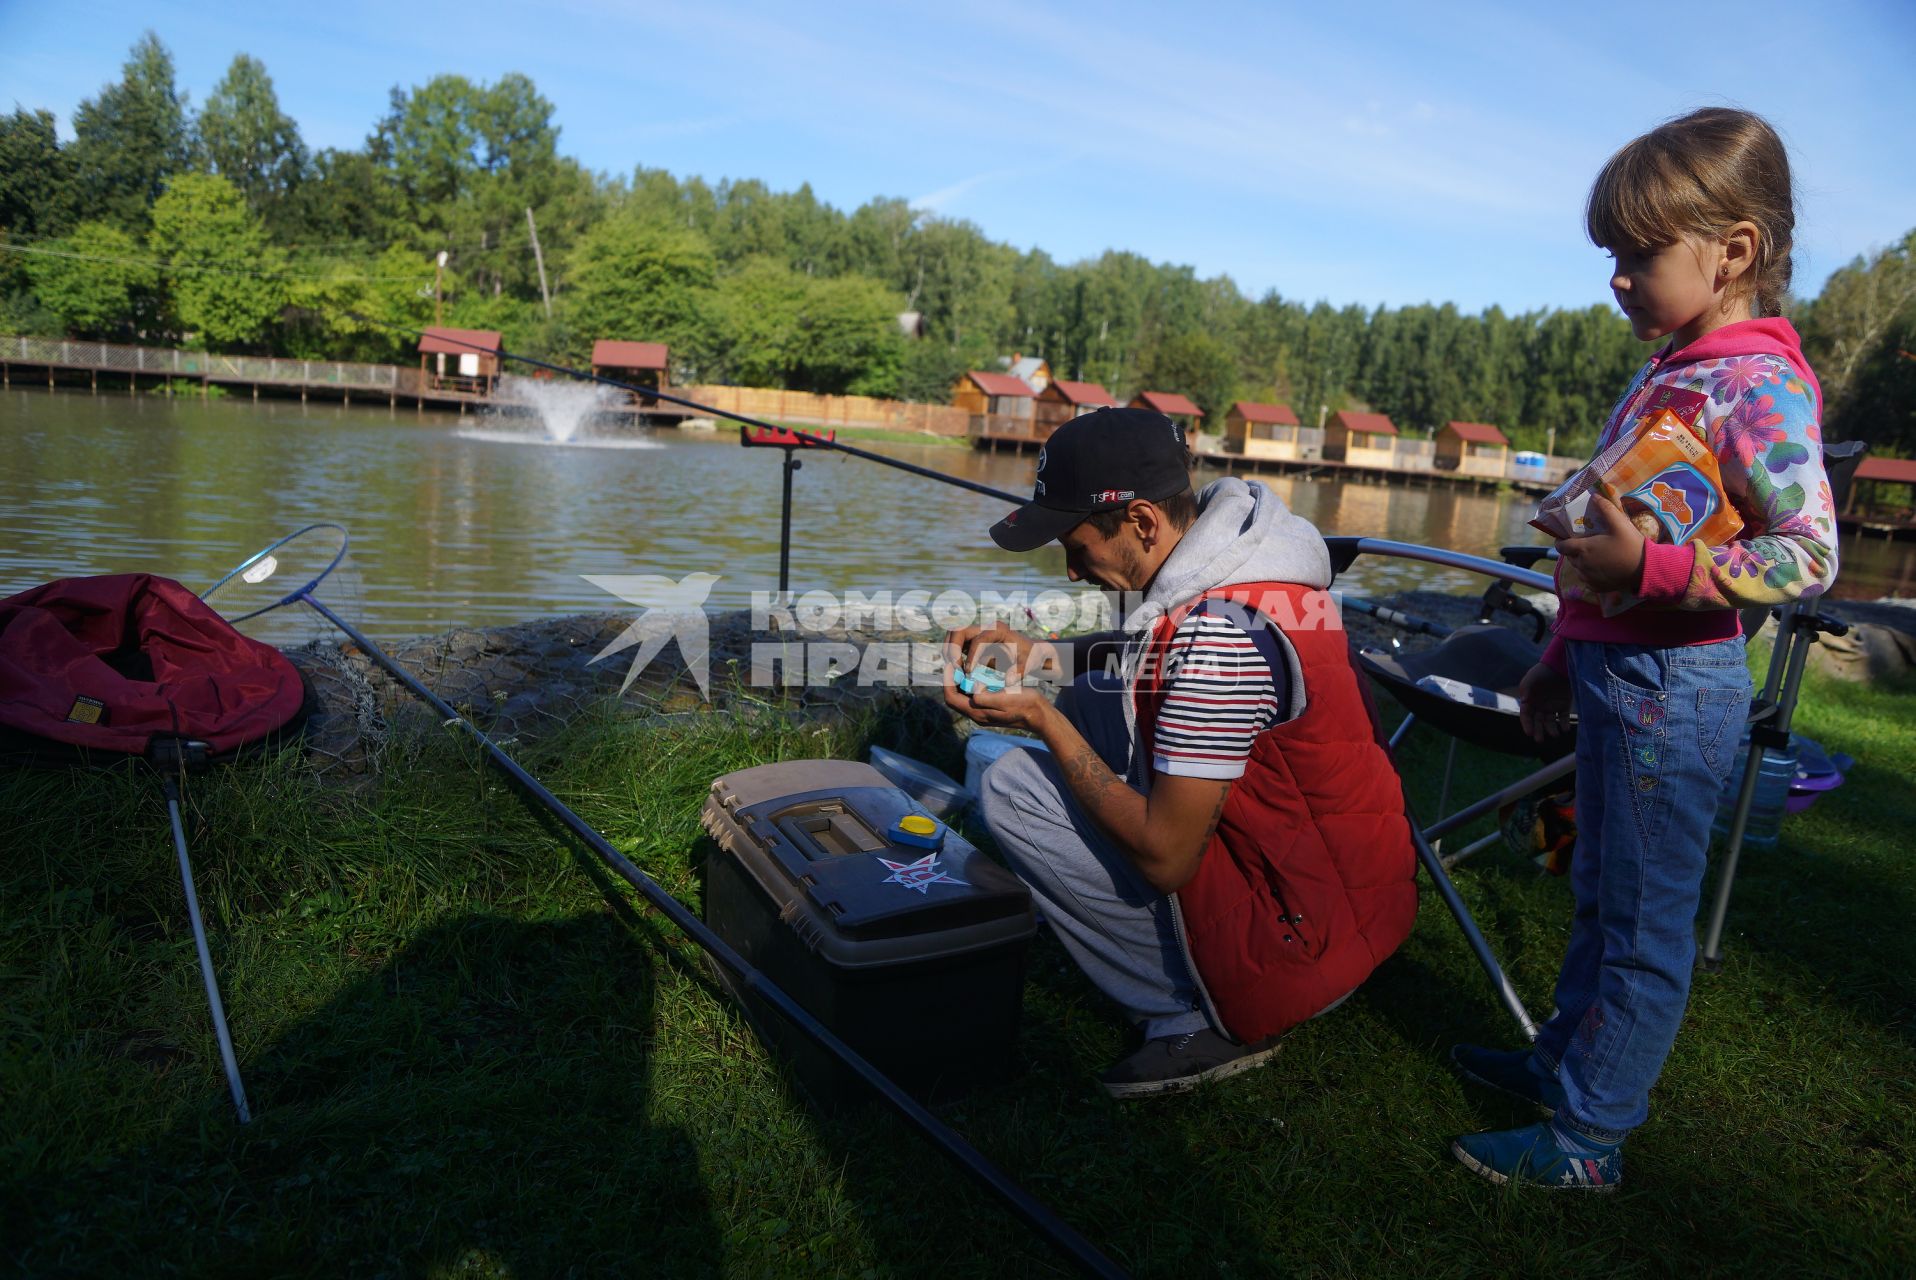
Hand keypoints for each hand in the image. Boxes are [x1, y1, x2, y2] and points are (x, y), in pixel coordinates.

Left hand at [942, 624, 1057, 733]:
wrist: (1039, 714)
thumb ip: (985, 697)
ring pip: (963, 696)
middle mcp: (977, 715)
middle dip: (952, 680)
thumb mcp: (1005, 699)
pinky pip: (973, 696)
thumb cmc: (1025, 705)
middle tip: (954, 663)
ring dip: (960, 682)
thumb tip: (972, 690)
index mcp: (978, 713)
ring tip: (962, 665)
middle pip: (955, 698)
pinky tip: (976, 673)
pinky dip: (970, 684)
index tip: (950, 665)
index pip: (952, 698)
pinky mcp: (990, 708)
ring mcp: (983, 712)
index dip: (947, 681)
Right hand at [943, 623, 1035, 677]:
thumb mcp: (1028, 664)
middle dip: (952, 649)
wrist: (1029, 651)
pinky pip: (955, 642)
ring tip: (954, 670)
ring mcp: (976, 631)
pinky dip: (952, 654)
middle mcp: (985, 626)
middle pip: (959, 630)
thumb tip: (1008, 680)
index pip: (978, 639)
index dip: (971, 656)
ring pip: (953, 635)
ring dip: (949, 651)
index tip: (969, 672)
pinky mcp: (972, 638)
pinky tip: (957, 669)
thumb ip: (1019, 672)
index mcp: (998, 629)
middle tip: (954, 668)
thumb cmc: (1029, 657)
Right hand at [1517, 662, 1572, 742]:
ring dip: (1551, 730)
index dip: (1527, 725)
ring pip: (1550, 722)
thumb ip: (1527, 689)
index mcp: (1530, 701)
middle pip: (1538, 722)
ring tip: (1555, 734)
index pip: (1526, 716)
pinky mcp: (1564, 706)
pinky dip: (1564, 724)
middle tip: (1539, 740)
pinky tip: (1565, 729)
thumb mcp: (1532, 679)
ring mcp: (1552, 707)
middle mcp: (1540, 706)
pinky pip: (1563, 718)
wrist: (1560, 665)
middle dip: (1538, 731)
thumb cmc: (1542, 672)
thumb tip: (1524, 701)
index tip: (1529, 733)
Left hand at [1556, 493, 1645, 594]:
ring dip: (1581, 562)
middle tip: (1585, 543)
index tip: (1565, 536)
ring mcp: (1588, 578)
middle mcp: (1582, 565)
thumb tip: (1595, 495)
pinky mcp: (1596, 587)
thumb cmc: (1631, 545)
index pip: (1561, 546)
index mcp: (1583, 549)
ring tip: (1594, 555)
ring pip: (1577, 569)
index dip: (1560, 541)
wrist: (1645, 569)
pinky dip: (1589, 574)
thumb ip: (1606, 508)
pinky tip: (1600, 567)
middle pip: (1569, 557)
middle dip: (1573, 550)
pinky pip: (1586, 579)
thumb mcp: (1620, 524)